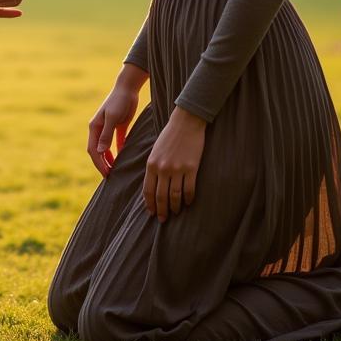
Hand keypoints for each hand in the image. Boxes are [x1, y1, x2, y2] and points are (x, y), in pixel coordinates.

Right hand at [86, 64, 146, 177]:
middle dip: (102, 164)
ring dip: (109, 159)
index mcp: (94, 127)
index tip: (106, 174)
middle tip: (110, 177)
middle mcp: (99, 129)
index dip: (98, 163)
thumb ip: (106, 134)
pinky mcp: (118, 126)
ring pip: (106, 148)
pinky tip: (123, 159)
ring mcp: (108, 128)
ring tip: (115, 170)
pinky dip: (118, 151)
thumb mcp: (112, 118)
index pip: (92, 150)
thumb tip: (99, 151)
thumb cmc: (119, 101)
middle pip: (97, 151)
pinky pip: (116, 142)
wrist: (128, 88)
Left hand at [143, 106, 206, 221]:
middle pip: (161, 196)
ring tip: (176, 212)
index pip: (148, 190)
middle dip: (161, 210)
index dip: (150, 204)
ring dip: (175, 207)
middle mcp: (163, 168)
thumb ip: (153, 167)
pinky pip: (189, 189)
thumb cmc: (170, 136)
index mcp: (152, 164)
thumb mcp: (155, 150)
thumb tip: (153, 185)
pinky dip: (188, 198)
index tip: (152, 213)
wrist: (186, 122)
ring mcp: (177, 169)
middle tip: (163, 219)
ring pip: (175, 196)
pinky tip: (188, 202)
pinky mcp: (191, 168)